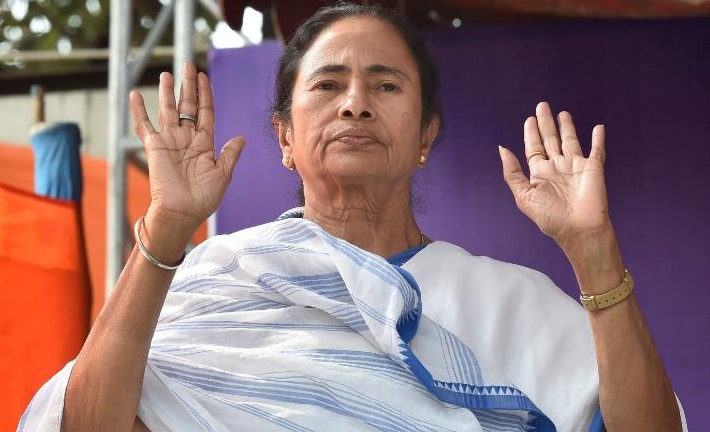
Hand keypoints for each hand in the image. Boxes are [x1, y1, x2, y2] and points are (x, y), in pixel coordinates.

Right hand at [130, 63, 244, 234]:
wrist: (182, 212)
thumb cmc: (203, 198)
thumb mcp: (223, 174)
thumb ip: (230, 154)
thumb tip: (242, 137)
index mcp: (205, 144)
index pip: (205, 112)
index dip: (205, 95)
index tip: (204, 77)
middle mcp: (186, 139)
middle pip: (187, 106)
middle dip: (188, 87)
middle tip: (188, 66)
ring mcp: (170, 141)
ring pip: (168, 110)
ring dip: (168, 92)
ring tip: (167, 74)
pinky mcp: (154, 147)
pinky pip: (144, 125)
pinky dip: (139, 110)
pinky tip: (136, 94)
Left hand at [498, 102, 611, 249]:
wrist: (578, 230)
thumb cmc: (550, 217)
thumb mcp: (523, 196)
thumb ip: (512, 173)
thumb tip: (502, 149)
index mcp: (540, 174)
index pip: (534, 148)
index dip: (530, 133)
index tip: (529, 119)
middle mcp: (557, 167)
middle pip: (550, 140)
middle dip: (545, 123)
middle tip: (542, 105)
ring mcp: (575, 167)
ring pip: (570, 141)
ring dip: (567, 127)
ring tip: (562, 113)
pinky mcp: (593, 168)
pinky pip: (597, 150)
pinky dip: (598, 139)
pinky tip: (598, 127)